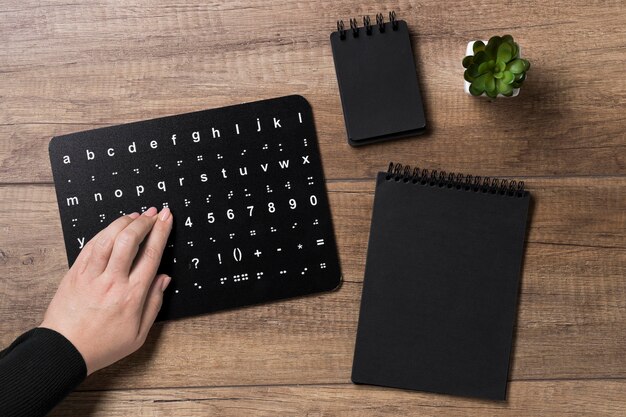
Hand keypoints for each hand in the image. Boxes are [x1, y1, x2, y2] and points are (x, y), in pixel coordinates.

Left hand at [40, 206, 172, 374]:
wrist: (64, 351)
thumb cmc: (102, 345)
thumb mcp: (138, 334)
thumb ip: (154, 303)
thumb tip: (164, 279)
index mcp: (132, 296)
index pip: (151, 255)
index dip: (160, 231)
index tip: (166, 217)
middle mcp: (112, 282)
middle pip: (130, 240)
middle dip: (144, 221)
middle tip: (153, 213)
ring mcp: (91, 276)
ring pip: (108, 238)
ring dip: (124, 222)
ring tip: (135, 215)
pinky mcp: (75, 274)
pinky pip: (91, 246)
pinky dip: (104, 232)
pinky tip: (113, 228)